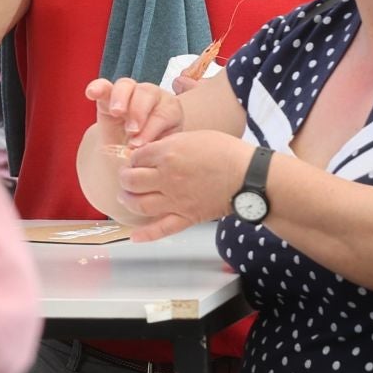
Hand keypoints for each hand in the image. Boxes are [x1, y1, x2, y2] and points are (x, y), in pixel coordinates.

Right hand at [79, 77, 184, 224]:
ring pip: (127, 86)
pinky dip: (98, 88)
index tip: (141, 144)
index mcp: (169, 111)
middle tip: (132, 130)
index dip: (153, 127)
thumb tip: (149, 152)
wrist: (133, 162)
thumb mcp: (158, 156)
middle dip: (139, 112)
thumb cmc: (150, 158)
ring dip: (122, 99)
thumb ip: (156, 151)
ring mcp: (130, 95)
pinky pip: (104, 87)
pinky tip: (92, 93)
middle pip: (147, 94)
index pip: (163, 113)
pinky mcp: (109, 97)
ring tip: (117, 113)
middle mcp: (151, 98)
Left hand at [119, 130, 253, 241]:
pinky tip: (133, 236)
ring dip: (128, 201)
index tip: (135, 160)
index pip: (137, 157)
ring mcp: (175, 200)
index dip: (133, 158)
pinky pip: (161, 229)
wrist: (248, 176)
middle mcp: (166, 178)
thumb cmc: (226, 152)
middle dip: (124, 179)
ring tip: (125, 198)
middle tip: (125, 178)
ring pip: (139, 204)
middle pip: (131, 181)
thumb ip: (171, 144)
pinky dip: (145, 235)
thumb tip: (155, 151)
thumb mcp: (194, 136)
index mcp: (168, 154)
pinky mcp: (186, 217)